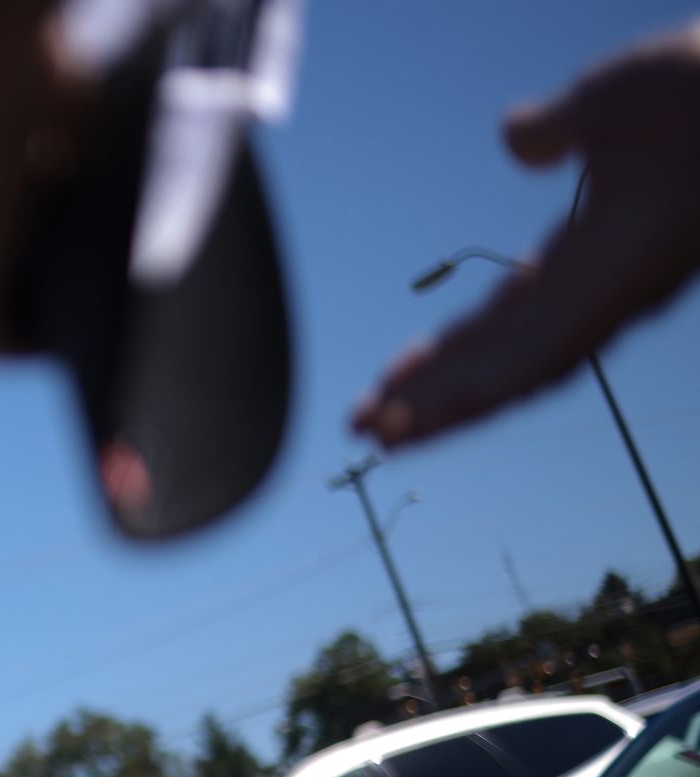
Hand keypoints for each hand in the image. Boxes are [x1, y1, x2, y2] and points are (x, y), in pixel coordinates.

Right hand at [356, 21, 699, 447]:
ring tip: (378, 438)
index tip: (390, 374)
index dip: (444, 353)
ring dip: (442, 411)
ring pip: (511, 378)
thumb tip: (517, 137)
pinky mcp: (611, 304)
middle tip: (361, 426)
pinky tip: (419, 418)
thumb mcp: (595, 108)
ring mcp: (606, 304)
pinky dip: (472, 396)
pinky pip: (531, 365)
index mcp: (588, 255)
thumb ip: (549, 131)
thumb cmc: (692, 88)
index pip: (500, 323)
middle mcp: (596, 294)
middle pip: (496, 363)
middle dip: (428, 396)